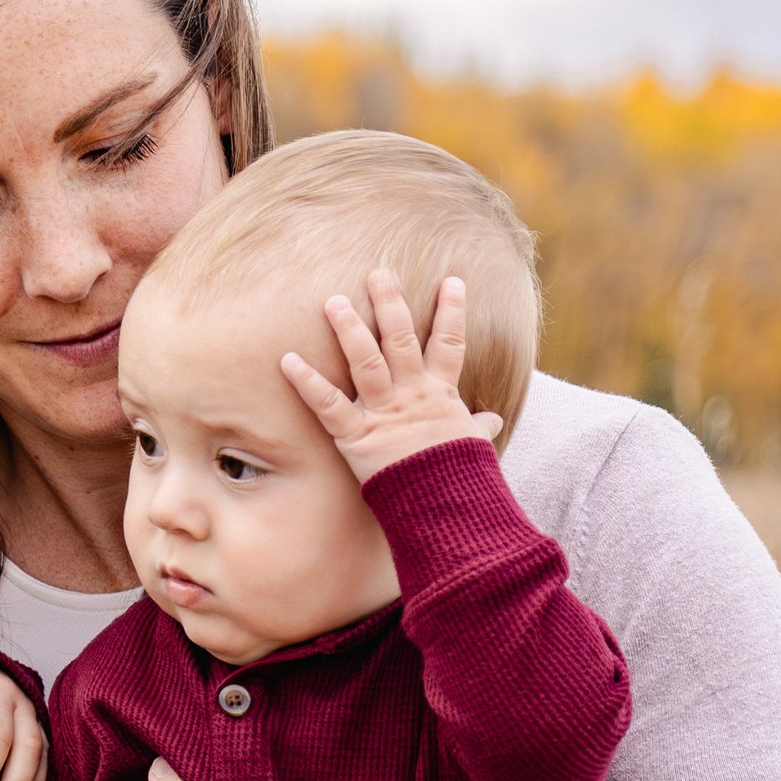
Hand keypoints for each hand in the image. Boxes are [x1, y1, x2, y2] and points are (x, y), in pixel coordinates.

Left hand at [281, 268, 502, 483]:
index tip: (453, 281)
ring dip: (349, 329)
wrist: (446, 507)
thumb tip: (491, 420)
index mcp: (440, 394)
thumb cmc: (458, 478)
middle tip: (378, 273)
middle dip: (390, 304)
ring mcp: (384, 412)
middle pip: (401, 339)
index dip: (452, 311)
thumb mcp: (472, 446)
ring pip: (366, 361)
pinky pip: (329, 405)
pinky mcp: (357, 435)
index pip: (450, 344)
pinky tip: (288, 359)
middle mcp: (411, 394)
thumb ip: (477, 427)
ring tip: (333, 301)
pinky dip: (307, 382)